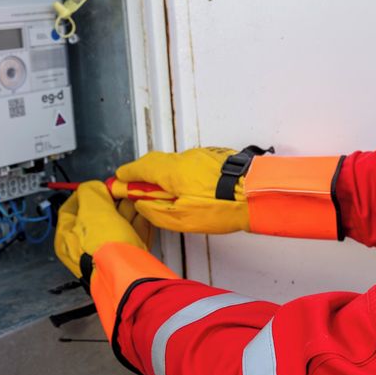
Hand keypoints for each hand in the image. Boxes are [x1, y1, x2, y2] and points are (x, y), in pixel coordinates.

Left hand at [54, 181, 148, 278]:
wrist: (127, 271)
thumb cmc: (103, 244)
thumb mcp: (92, 208)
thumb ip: (91, 191)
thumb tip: (94, 187)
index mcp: (67, 238)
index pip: (70, 209)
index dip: (84, 193)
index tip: (97, 185)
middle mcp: (85, 247)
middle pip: (96, 215)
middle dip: (110, 201)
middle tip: (119, 191)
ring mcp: (106, 252)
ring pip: (116, 224)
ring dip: (126, 210)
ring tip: (134, 198)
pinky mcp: (126, 256)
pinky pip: (131, 234)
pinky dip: (137, 222)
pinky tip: (143, 212)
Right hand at [113, 147, 253, 233]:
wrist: (256, 195)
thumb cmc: (222, 207)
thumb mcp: (181, 218)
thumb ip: (155, 210)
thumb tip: (141, 204)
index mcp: (172, 170)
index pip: (139, 168)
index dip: (126, 176)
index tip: (118, 182)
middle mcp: (185, 158)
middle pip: (156, 163)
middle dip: (144, 176)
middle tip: (140, 192)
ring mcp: (202, 156)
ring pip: (175, 164)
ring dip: (166, 177)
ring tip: (170, 197)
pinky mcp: (216, 158)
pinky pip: (191, 165)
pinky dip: (184, 175)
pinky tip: (191, 191)